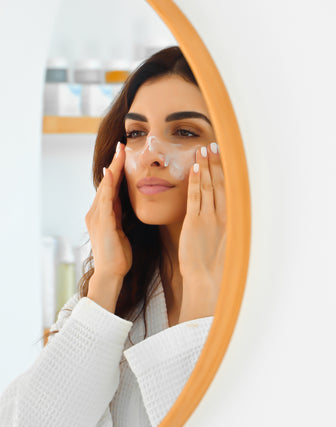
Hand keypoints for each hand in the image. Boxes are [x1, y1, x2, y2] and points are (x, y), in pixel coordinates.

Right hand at [85, 142, 132, 311]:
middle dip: (115, 163)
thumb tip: (125, 202)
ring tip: (119, 153)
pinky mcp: (102, 223)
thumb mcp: (121, 230)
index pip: (111, 186)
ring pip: (105, 187)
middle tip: (121, 144)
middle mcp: (96, 212)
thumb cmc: (118, 256)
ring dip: (113, 169)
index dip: (117, 169)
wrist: (110, 274)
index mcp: (102, 213)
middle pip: (107, 182)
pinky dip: (108, 186)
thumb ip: (120, 215)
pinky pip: (105, 200)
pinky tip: (112, 174)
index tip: (124, 153)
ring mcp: (97, 217)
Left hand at [178, 142, 226, 319]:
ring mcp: (210, 217)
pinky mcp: (195, 222)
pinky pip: (195, 197)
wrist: (208, 282)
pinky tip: (193, 168)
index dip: (225, 171)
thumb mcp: (224, 242)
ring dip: (205, 166)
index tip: (223, 156)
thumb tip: (221, 211)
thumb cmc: (215, 266)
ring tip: (202, 150)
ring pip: (208, 186)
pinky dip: (195, 181)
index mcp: (232, 219)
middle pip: (220, 182)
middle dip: (216, 162)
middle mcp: (224, 215)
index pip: (229, 188)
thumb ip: (222, 224)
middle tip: (213, 145)